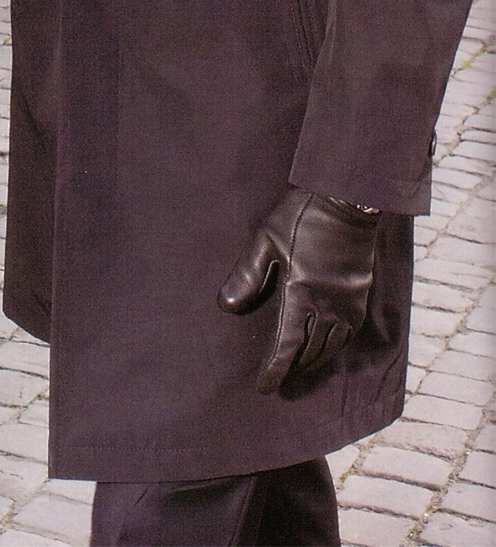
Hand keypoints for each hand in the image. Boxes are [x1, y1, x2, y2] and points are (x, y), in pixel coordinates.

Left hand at [218, 186, 378, 392]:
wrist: (347, 201)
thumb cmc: (301, 217)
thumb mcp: (265, 240)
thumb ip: (248, 275)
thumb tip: (227, 306)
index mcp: (301, 293)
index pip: (287, 345)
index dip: (275, 369)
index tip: (264, 387)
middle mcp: (327, 305)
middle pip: (309, 351)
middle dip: (292, 369)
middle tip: (278, 381)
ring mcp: (347, 303)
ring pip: (330, 346)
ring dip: (313, 361)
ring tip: (298, 368)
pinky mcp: (360, 296)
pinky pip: (347, 334)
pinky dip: (334, 347)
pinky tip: (325, 346)